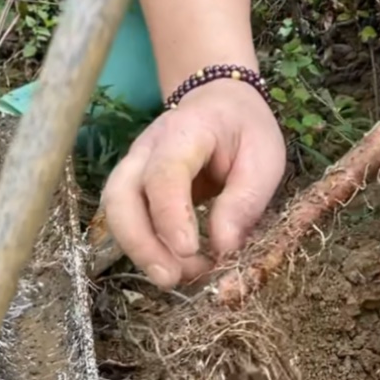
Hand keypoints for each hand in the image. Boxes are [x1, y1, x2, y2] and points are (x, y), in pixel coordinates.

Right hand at [101, 79, 285, 290]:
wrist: (220, 102)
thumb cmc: (245, 128)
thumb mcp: (263, 158)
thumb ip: (244, 201)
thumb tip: (224, 247)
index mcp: (184, 132)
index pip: (164, 174)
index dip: (170, 215)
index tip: (188, 251)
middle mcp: (146, 149)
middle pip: (121, 196)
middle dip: (141, 243)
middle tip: (172, 278)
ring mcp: (133, 168)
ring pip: (115, 212)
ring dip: (140, 250)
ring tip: (177, 278)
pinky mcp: (134, 188)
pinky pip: (127, 220)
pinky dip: (144, 247)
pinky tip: (172, 265)